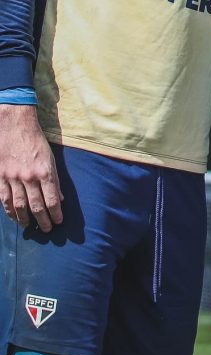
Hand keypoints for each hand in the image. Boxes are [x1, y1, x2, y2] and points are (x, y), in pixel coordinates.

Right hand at [0, 104, 62, 231]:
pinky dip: (9, 210)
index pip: (51, 200)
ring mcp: (12, 177)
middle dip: (42, 220)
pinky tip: (13, 216)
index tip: (58, 222)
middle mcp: (28, 177)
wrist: (14, 125)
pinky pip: (4, 198)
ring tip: (29, 226)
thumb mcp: (51, 158)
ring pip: (18, 205)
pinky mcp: (0, 176)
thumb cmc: (36, 140)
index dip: (55, 214)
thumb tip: (61, 198)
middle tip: (47, 230)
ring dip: (24, 219)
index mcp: (44, 172)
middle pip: (36, 206)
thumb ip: (55, 179)